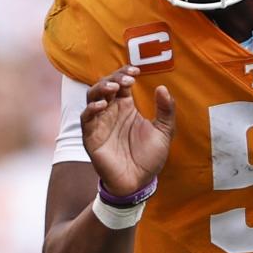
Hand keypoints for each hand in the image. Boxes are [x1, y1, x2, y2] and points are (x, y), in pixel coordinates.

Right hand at [81, 67, 175, 196]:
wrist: (138, 183)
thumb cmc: (150, 158)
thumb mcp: (164, 132)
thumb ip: (166, 111)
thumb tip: (163, 88)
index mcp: (126, 107)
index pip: (120, 82)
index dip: (125, 72)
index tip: (136, 70)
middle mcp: (111, 112)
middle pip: (104, 85)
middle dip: (113, 78)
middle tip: (127, 79)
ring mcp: (99, 123)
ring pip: (92, 97)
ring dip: (101, 89)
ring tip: (114, 88)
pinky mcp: (91, 137)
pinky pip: (86, 118)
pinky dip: (91, 109)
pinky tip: (102, 105)